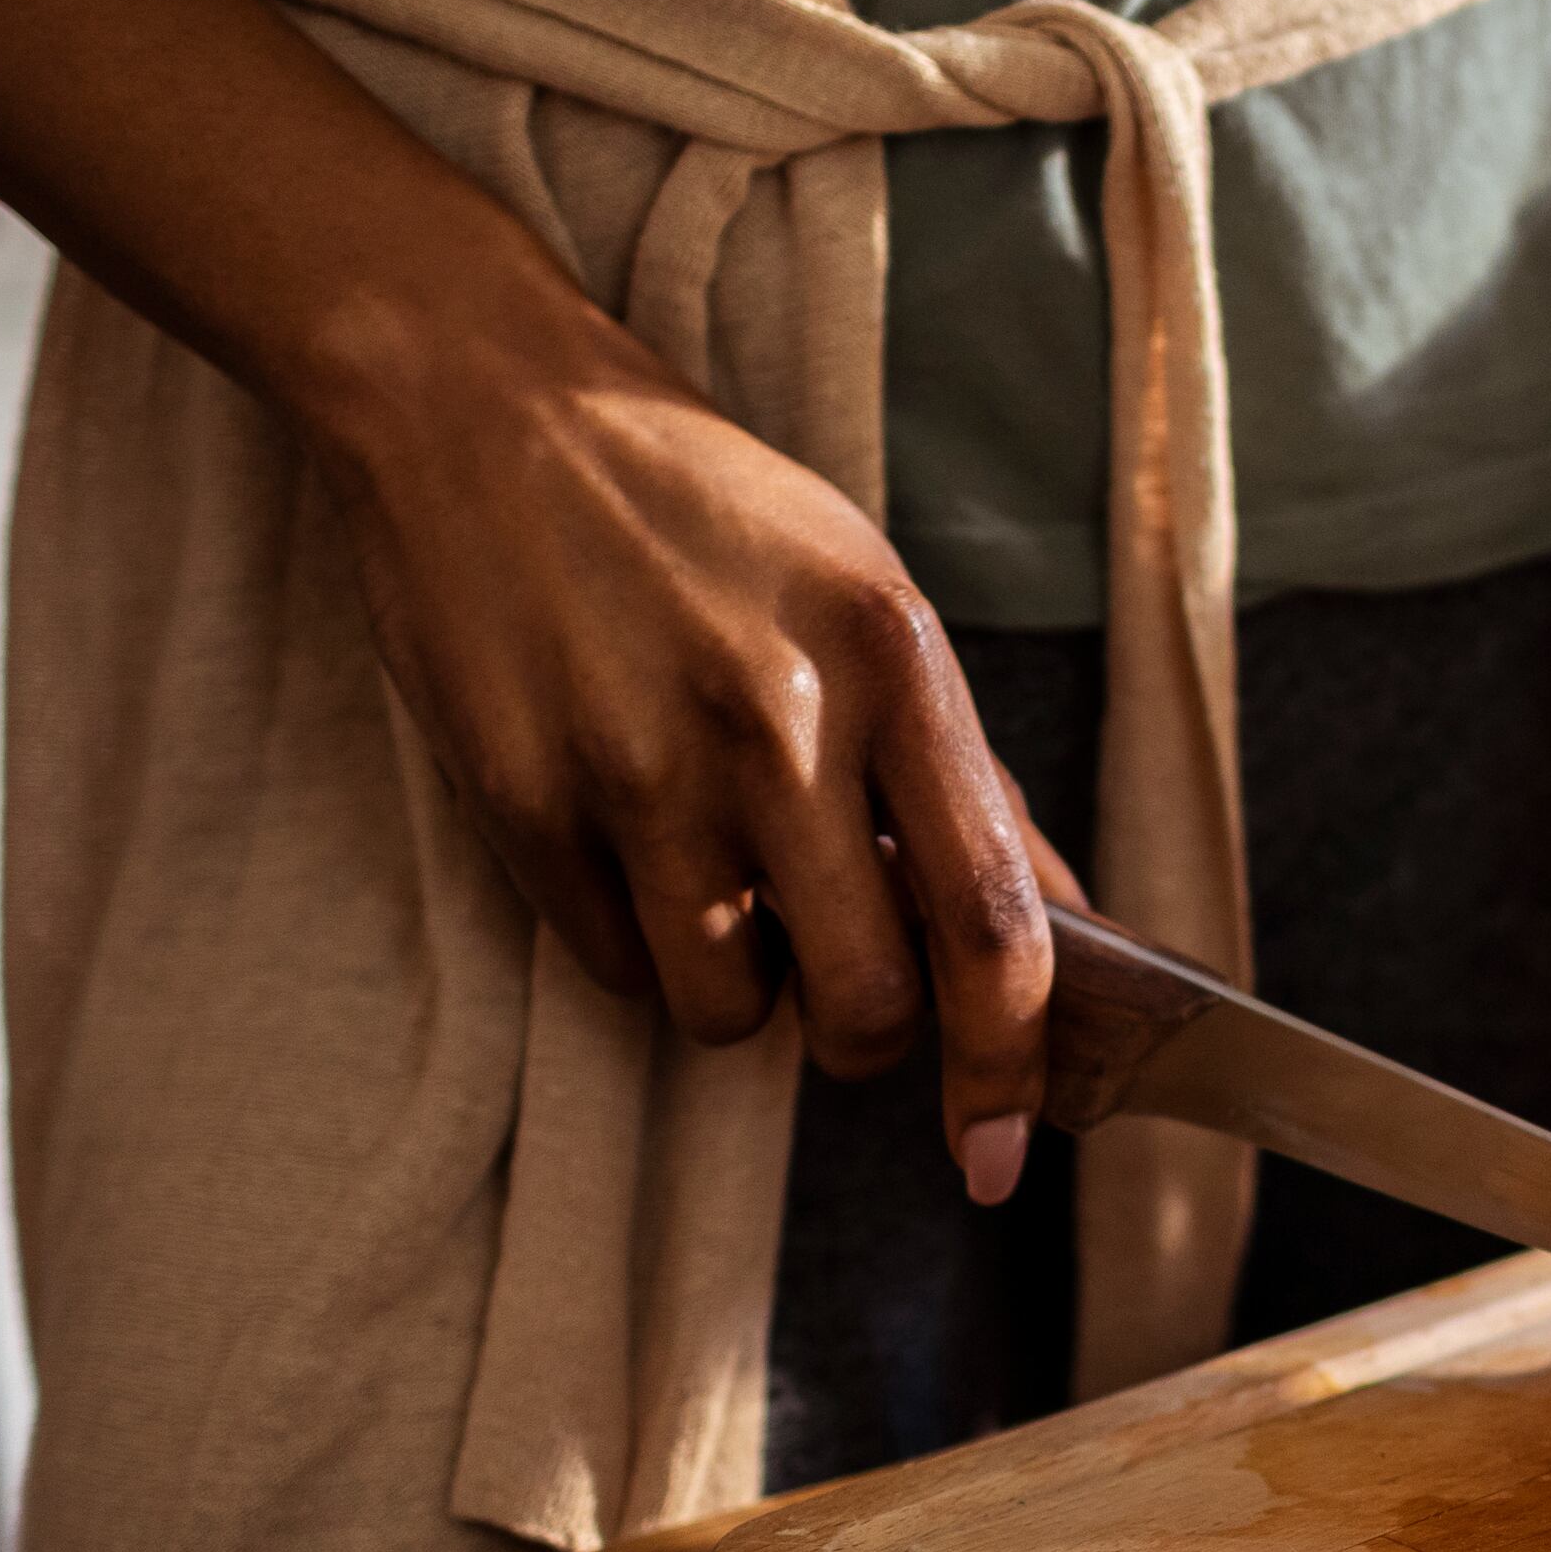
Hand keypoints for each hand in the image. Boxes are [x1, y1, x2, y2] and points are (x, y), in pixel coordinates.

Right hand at [301, 279, 1071, 1199]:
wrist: (483, 401)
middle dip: (864, 1035)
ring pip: (729, 1013)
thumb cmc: (701, 508)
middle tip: (840, 980)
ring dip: (739, 994)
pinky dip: (634, 944)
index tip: (1002, 1150)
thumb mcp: (870, 601)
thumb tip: (1067, 926)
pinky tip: (625, 841)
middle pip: (867, 1006)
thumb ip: (966, 776)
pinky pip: (612, 968)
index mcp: (897, 662)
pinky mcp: (524, 800)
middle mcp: (781, 723)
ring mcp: (643, 767)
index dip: (1009, 1067)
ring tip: (720, 884)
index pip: (993, 923)